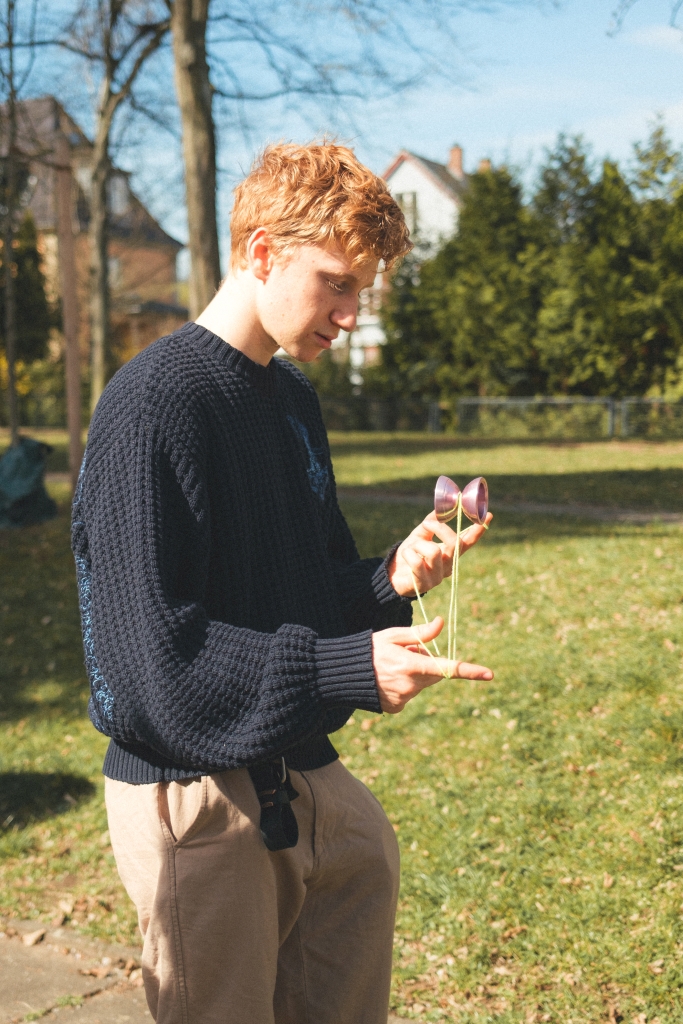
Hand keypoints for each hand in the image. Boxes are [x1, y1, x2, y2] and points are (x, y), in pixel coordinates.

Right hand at [372, 617, 492, 713]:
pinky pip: (409, 695)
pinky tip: (386, 681)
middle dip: (427, 664)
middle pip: (435, 675)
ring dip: (414, 676)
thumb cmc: (369, 649)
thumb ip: (420, 634)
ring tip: (391, 667)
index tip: (489, 674)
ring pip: (421, 685)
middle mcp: (409, 685)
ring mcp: (403, 699)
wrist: (344, 674)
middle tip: (407, 654)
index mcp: (411, 664)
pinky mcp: (396, 708)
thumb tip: (441, 623)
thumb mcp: (393, 635)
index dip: (470, 670)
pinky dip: (403, 687)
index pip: (447, 667)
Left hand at [388, 510, 492, 597]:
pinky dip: (408, 553)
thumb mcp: (420, 534)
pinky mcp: (425, 584)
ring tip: (410, 548)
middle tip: (427, 523)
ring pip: (434, 552)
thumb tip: (440, 509)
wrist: (393, 574)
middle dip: (441, 529)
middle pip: (455, 544)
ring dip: (418, 544)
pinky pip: (417, 562)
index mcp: (450, 552)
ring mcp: (438, 576)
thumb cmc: (410, 554)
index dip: (478, 530)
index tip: (488, 515)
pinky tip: (405, 556)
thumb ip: (431, 523)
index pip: (467, 541)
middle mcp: (448, 565)